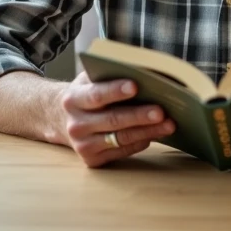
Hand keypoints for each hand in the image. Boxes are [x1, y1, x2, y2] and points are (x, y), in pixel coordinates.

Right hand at [56, 71, 175, 167]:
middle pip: (112, 120)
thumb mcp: (91, 79)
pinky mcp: (92, 160)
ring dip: (147, 131)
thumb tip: (147, 71)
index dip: (115, 91)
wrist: (62, 119)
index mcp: (73, 99)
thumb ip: (111, 74)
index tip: (135, 86)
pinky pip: (122, 151)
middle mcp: (76, 124)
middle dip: (139, 116)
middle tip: (161, 111)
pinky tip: (155, 134)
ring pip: (120, 138)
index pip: (96, 95)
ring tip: (169, 124)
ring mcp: (83, 145)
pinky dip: (140, 142)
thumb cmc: (87, 93)